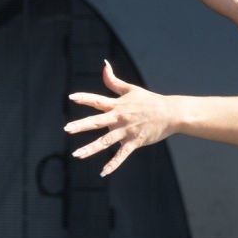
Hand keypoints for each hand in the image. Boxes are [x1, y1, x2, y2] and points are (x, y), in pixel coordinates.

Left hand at [65, 60, 174, 175]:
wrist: (170, 113)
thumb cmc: (149, 101)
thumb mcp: (130, 89)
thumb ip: (113, 81)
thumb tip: (104, 65)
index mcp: (117, 105)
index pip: (97, 101)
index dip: (84, 98)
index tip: (71, 98)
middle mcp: (119, 118)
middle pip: (97, 121)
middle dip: (81, 125)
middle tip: (66, 129)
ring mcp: (126, 131)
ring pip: (106, 141)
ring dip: (91, 148)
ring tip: (77, 154)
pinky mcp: (135, 142)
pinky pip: (122, 155)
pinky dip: (113, 164)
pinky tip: (103, 172)